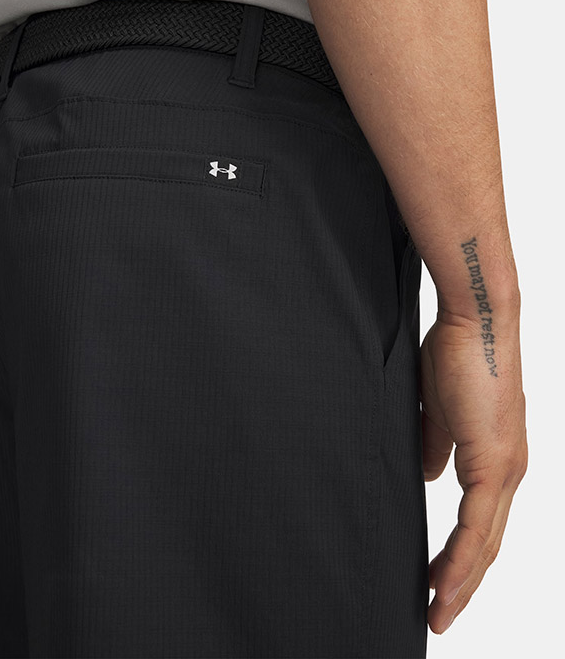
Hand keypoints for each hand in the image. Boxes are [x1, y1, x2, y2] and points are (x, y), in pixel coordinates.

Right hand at [419, 304, 527, 633]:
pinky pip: (477, 523)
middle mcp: (509, 471)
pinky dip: (461, 557)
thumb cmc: (456, 358)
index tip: (438, 584)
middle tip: (438, 614)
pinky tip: (445, 581)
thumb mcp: (440, 413)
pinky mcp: (495, 461)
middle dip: (463, 583)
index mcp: (496, 460)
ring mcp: (506, 469)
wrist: (475, 323)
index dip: (462, 559)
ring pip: (485, 542)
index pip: (481, 524)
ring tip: (438, 609)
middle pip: (488, 544)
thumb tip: (428, 473)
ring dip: (461, 581)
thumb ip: (436, 448)